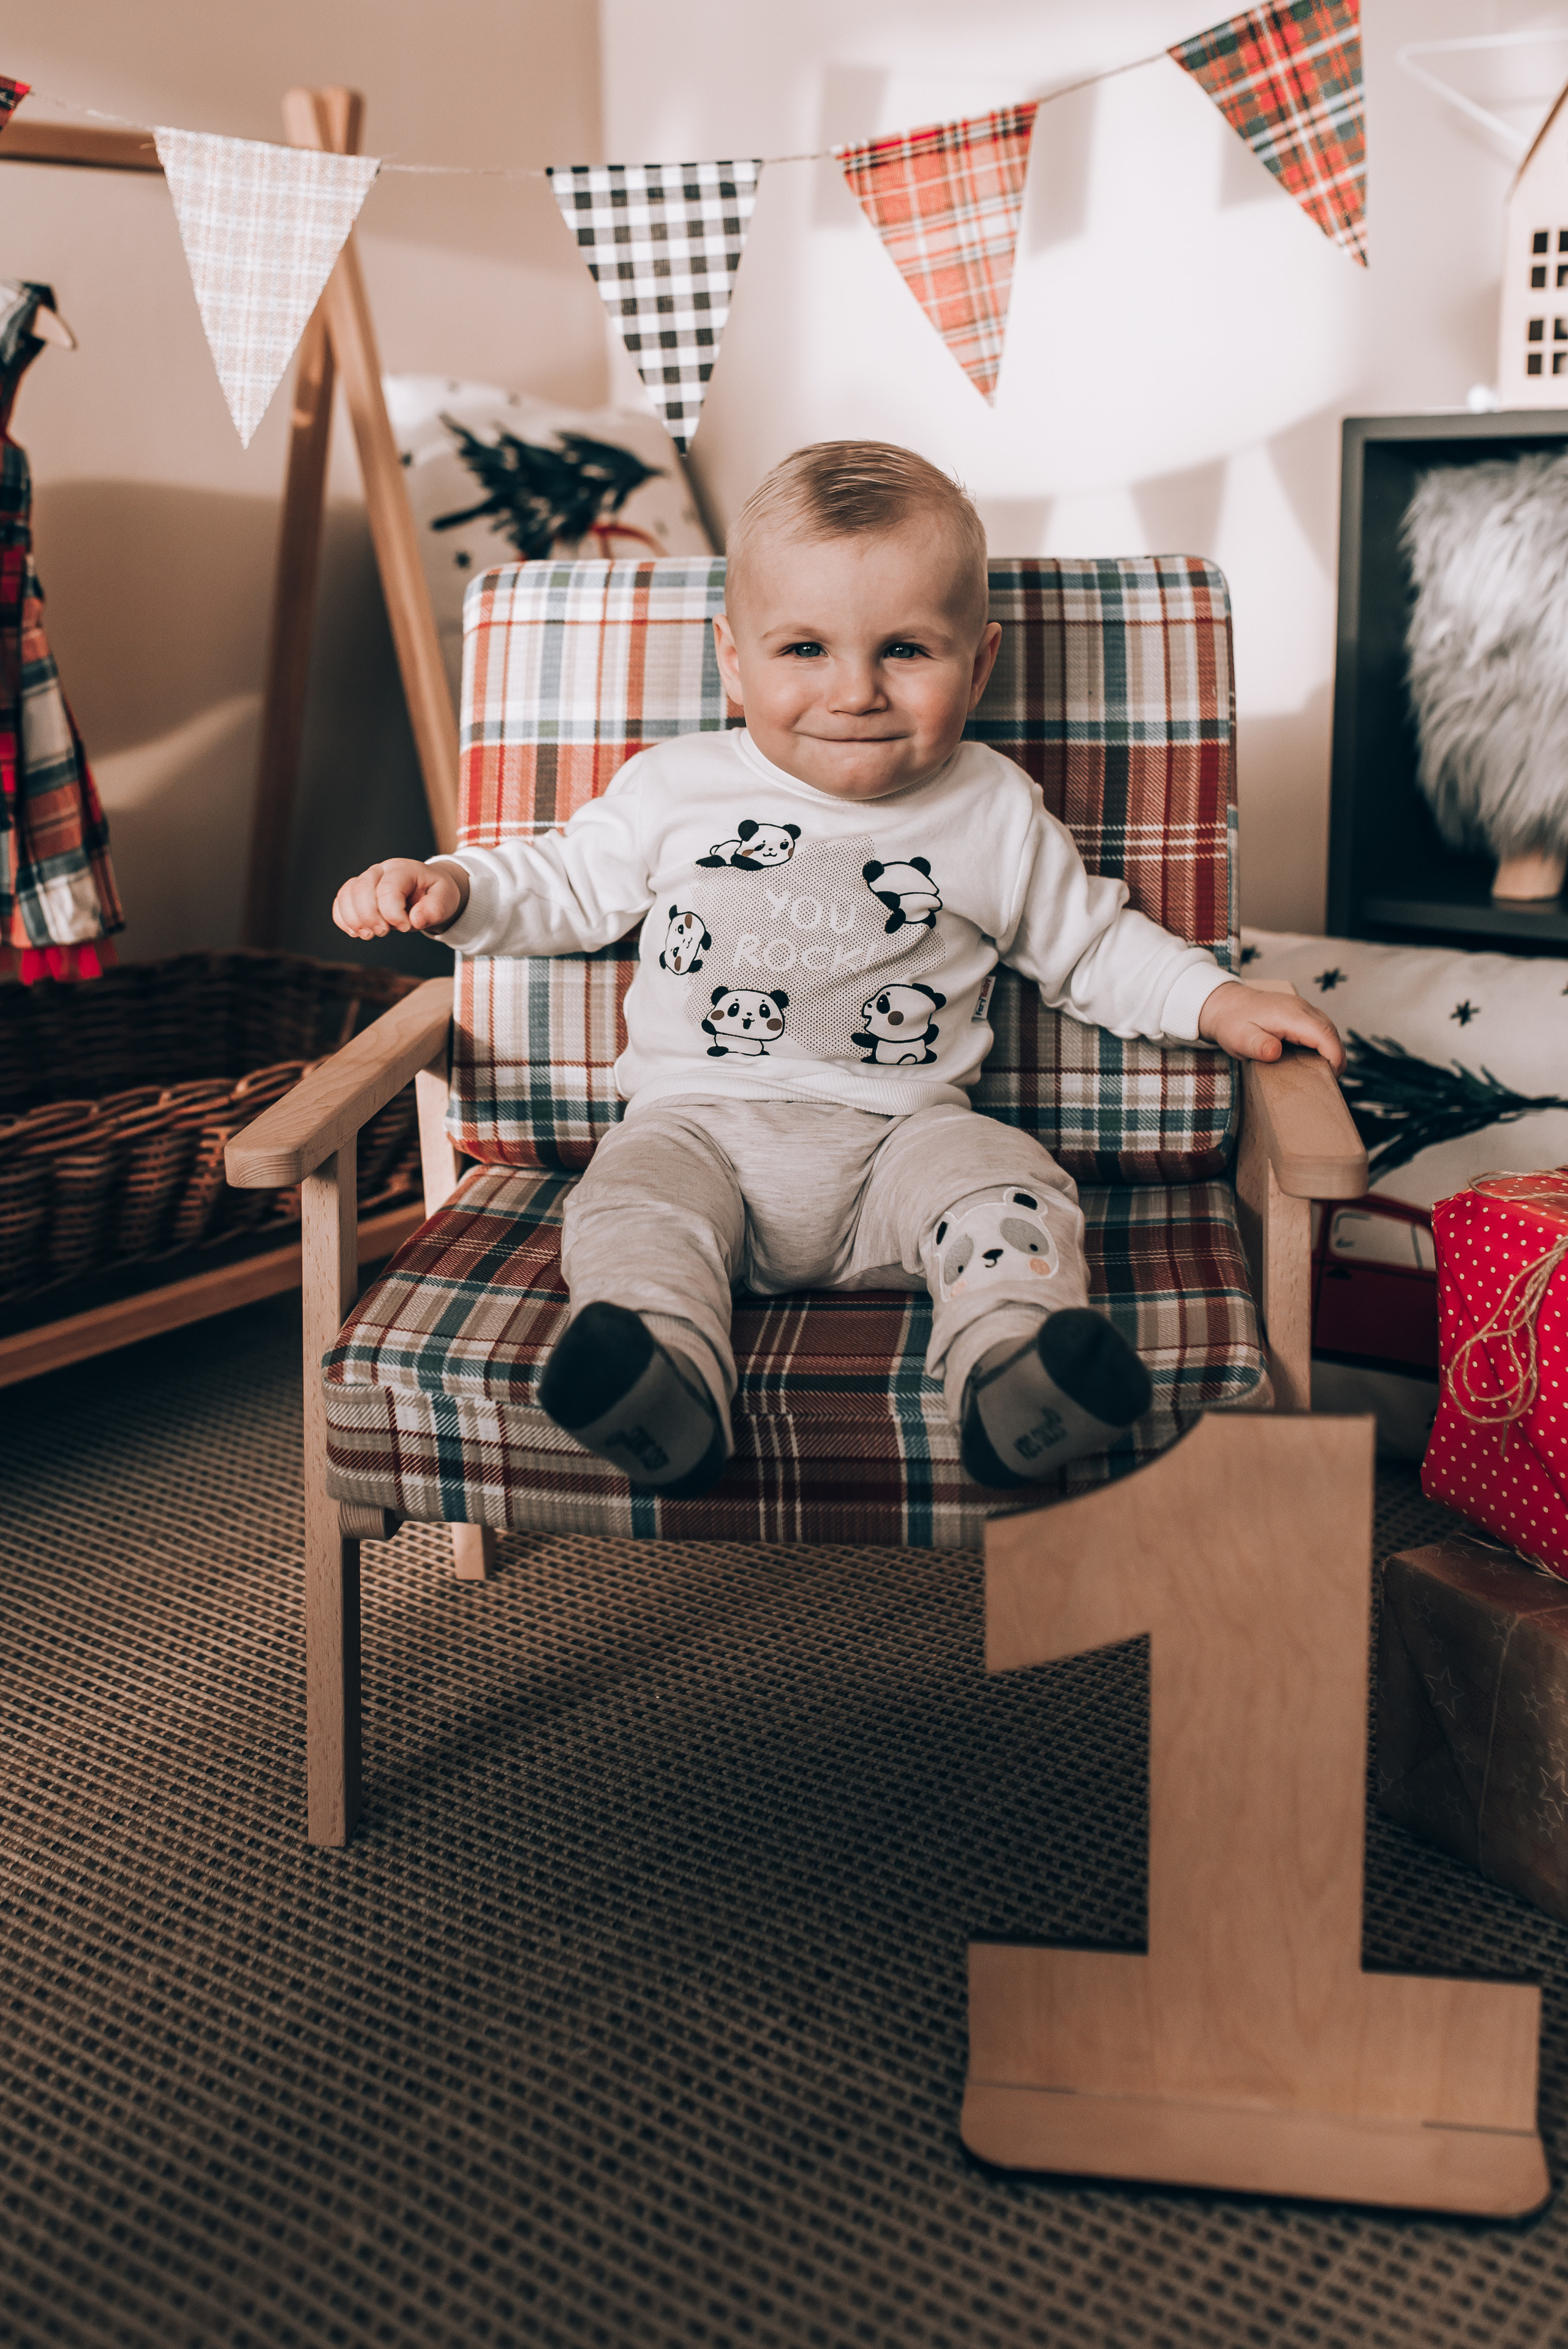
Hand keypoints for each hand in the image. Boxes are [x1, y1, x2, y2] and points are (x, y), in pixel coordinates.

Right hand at [332, 858, 468, 939]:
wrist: (428, 890)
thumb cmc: (436, 893)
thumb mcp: (446, 898)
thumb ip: (435, 908)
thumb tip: (416, 920)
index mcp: (403, 869)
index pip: (388, 888)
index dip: (393, 913)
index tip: (407, 927)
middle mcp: (380, 870)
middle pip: (362, 889)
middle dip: (370, 916)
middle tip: (384, 932)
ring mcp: (366, 879)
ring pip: (347, 895)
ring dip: (354, 920)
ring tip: (369, 935)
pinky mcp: (357, 892)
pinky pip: (340, 902)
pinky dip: (343, 919)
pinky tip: (355, 932)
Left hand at [1197, 980, 1344, 1072]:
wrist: (1225, 1004)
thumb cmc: (1232, 1023)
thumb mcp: (1239, 1039)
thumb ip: (1257, 1045)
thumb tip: (1274, 1052)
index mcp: (1291, 1015)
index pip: (1325, 1034)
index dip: (1334, 1057)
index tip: (1332, 1078)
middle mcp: (1302, 1008)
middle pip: (1331, 1032)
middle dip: (1336, 1057)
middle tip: (1328, 1082)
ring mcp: (1303, 1008)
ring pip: (1328, 1029)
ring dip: (1331, 1050)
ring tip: (1322, 1074)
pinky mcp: (1301, 1012)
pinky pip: (1320, 1027)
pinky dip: (1323, 1044)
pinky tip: (1314, 1059)